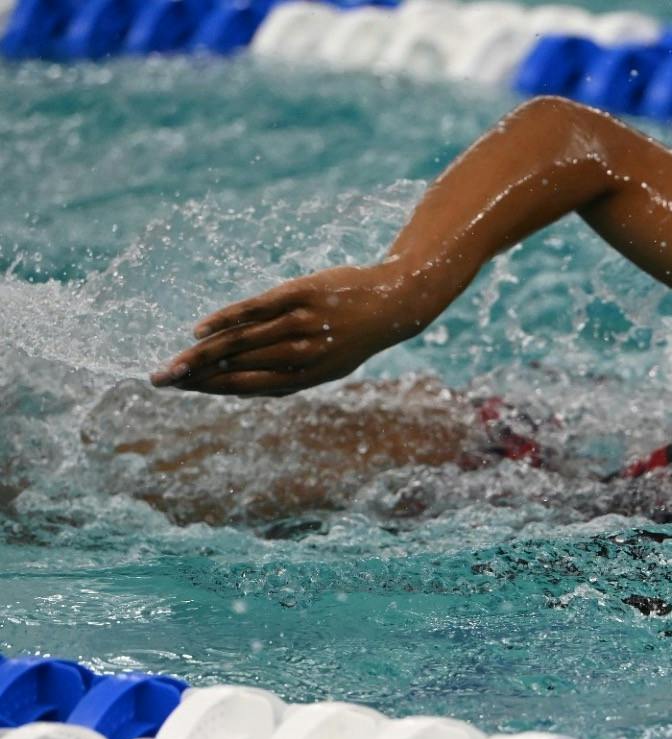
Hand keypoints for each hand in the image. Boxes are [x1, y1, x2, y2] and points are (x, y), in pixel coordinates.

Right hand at [151, 263, 436, 395]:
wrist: (393, 302)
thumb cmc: (352, 336)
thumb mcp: (327, 366)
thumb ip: (288, 376)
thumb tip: (241, 386)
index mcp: (307, 377)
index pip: (249, 386)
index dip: (212, 390)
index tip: (180, 391)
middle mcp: (302, 354)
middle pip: (237, 366)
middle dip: (195, 375)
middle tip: (159, 381)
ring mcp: (300, 324)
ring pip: (241, 342)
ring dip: (200, 354)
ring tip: (171, 363)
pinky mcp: (298, 295)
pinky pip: (255, 310)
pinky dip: (225, 320)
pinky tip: (199, 330)